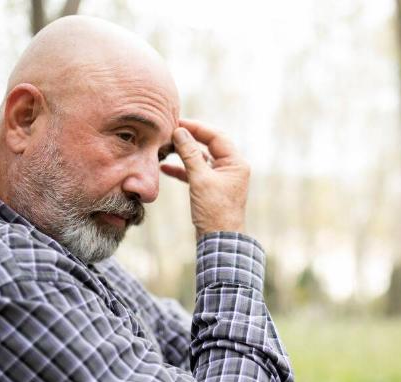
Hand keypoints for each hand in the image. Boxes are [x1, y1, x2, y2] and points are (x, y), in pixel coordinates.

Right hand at [161, 119, 249, 237]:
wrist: (218, 240)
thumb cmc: (214, 210)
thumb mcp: (200, 179)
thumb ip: (190, 154)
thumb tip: (180, 132)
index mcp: (235, 163)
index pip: (216, 136)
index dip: (197, 127)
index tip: (178, 122)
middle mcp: (231, 168)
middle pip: (209, 145)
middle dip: (189, 138)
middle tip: (170, 130)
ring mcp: (222, 178)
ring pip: (201, 158)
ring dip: (184, 153)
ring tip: (166, 146)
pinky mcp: (212, 188)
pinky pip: (197, 172)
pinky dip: (183, 169)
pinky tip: (165, 168)